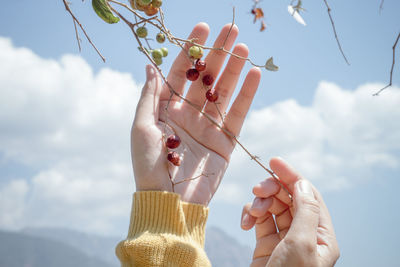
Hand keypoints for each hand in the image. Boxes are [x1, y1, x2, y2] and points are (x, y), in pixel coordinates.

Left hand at [131, 22, 260, 204]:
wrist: (169, 202)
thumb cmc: (149, 166)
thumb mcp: (142, 127)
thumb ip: (150, 96)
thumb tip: (149, 65)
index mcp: (166, 109)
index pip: (180, 72)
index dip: (191, 50)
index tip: (202, 27)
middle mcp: (187, 114)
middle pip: (205, 77)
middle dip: (217, 53)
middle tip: (230, 29)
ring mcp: (207, 126)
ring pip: (223, 91)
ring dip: (234, 69)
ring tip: (243, 47)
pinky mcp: (225, 142)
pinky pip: (238, 113)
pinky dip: (246, 94)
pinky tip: (254, 74)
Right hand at [241, 158, 339, 266]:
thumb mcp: (302, 244)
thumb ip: (304, 210)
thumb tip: (301, 183)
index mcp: (321, 237)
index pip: (309, 196)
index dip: (293, 176)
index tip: (274, 161)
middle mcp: (305, 236)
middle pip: (290, 199)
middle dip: (273, 189)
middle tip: (258, 188)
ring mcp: (284, 240)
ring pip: (273, 207)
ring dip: (260, 203)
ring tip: (252, 212)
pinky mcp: (266, 245)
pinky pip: (259, 220)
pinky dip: (251, 216)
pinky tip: (246, 223)